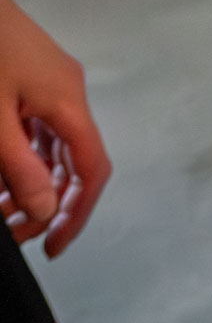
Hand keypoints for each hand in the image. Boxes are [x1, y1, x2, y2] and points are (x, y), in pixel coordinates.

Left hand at [0, 0, 108, 257]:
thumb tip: (45, 210)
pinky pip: (35, 128)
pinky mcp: (30, 78)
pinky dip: (20, 156)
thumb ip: (20, 166)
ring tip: (0, 206)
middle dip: (47, 203)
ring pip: (51, 147)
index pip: (91, 170)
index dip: (78, 212)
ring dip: (29, 182)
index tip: (54, 244)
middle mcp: (68, 93)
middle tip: (16, 232)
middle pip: (73, 162)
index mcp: (68, 102)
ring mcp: (50, 83)